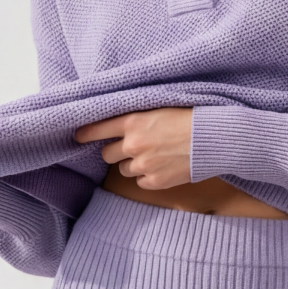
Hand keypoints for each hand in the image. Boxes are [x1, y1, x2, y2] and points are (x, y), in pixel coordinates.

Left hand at [74, 108, 192, 189]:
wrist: (210, 139)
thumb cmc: (188, 118)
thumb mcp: (157, 107)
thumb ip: (135, 116)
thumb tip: (117, 124)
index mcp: (132, 121)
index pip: (97, 128)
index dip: (85, 133)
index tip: (78, 136)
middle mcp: (133, 144)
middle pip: (107, 154)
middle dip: (115, 151)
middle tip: (130, 147)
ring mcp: (143, 165)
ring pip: (124, 170)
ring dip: (132, 164)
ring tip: (152, 156)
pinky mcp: (154, 182)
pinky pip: (140, 182)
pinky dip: (147, 176)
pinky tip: (162, 166)